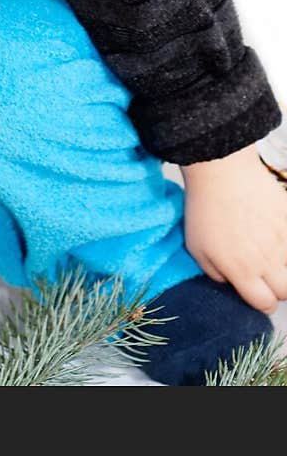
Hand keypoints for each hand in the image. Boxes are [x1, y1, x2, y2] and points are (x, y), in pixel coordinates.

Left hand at [181, 144, 286, 312]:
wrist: (221, 169)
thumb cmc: (205, 207)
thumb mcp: (196, 247)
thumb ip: (214, 273)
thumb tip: (229, 282)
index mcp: (242, 270)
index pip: (264, 304)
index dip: (260, 301)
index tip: (255, 291)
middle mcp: (267, 260)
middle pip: (285, 292)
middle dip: (274, 287)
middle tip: (263, 273)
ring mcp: (282, 240)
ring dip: (284, 266)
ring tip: (271, 254)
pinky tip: (276, 237)